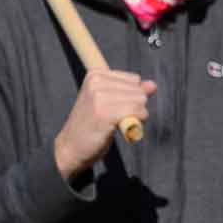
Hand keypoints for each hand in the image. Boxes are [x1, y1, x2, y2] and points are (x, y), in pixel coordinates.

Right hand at [53, 68, 155, 182]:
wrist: (70, 148)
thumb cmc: (92, 126)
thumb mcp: (110, 103)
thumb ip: (132, 91)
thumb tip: (152, 85)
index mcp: (95, 75)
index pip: (134, 80)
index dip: (131, 97)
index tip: (113, 107)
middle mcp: (96, 82)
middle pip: (139, 91)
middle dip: (135, 107)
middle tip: (115, 119)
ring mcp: (99, 97)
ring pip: (141, 101)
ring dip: (136, 117)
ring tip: (116, 124)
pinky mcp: (105, 113)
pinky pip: (138, 113)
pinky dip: (136, 124)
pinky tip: (120, 129)